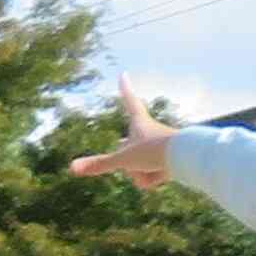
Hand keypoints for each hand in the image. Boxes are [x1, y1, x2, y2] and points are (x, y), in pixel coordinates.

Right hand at [69, 75, 176, 191]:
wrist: (184, 158)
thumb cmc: (153, 152)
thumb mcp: (122, 159)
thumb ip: (98, 165)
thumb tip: (71, 168)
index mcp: (139, 123)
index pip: (129, 102)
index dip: (125, 90)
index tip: (124, 75)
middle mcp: (149, 131)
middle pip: (128, 148)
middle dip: (129, 159)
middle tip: (138, 157)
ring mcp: (159, 145)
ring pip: (138, 167)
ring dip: (142, 175)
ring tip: (154, 169)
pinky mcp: (168, 159)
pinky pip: (151, 176)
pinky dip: (153, 180)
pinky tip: (163, 176)